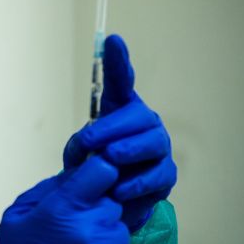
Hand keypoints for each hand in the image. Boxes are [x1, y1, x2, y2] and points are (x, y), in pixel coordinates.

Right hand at [0, 156, 129, 243]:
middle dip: (96, 211)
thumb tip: (77, 172)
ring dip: (104, 238)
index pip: (104, 170)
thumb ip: (50, 188)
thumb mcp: (18, 214)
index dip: (97, 175)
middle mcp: (91, 228)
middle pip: (112, 203)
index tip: (90, 184)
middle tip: (73, 229)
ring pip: (119, 232)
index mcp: (64, 207)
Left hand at [63, 35, 176, 231]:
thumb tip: (86, 149)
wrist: (106, 201)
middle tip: (90, 143)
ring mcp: (158, 148)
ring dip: (128, 151)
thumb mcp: (79, 154)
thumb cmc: (94, 169)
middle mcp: (144, 124)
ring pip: (152, 142)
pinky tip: (118, 189)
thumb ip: (80, 146)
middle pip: (138, 116)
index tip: (113, 41)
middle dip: (112, 128)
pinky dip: (135, 182)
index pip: (121, 83)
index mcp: (121, 112)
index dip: (118, 62)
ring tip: (109, 161)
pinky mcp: (165, 176)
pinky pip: (156, 175)